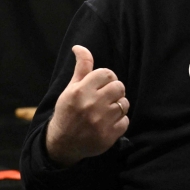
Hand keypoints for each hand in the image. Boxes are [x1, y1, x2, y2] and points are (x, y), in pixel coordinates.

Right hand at [45, 45, 129, 166]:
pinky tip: (109, 122)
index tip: (101, 85)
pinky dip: (120, 121)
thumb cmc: (67, 111)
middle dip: (115, 90)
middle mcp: (91, 105)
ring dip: (118, 105)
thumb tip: (79, 47)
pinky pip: (126, 121)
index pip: (107, 73)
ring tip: (107, 110)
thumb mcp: (71, 88)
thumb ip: (81, 68)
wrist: (64, 142)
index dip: (107, 78)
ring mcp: (101, 121)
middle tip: (106, 96)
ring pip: (124, 104)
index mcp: (80, 91)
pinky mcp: (109, 136)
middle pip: (119, 86)